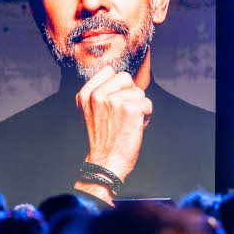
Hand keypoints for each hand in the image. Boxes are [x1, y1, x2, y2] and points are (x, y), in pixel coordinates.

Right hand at [75, 66, 152, 186]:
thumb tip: (123, 79)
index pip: (108, 71)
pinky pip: (148, 104)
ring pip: (139, 92)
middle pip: (126, 78)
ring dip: (139, 107)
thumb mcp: (90, 112)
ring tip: (128, 122)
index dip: (117, 85)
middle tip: (124, 112)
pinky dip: (146, 116)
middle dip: (130, 93)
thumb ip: (100, 92)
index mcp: (85, 94)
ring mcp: (114, 101)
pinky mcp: (131, 109)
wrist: (106, 162)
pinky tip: (135, 126)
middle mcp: (98, 95)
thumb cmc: (102, 140)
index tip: (115, 100)